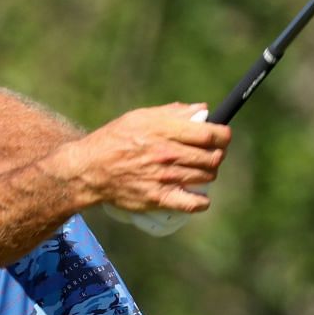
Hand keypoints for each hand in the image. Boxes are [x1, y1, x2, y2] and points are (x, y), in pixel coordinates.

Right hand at [55, 103, 229, 212]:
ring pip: (207, 177)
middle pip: (213, 157)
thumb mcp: (140, 117)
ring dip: (209, 173)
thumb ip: (173, 113)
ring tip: (199, 170)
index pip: (210, 134)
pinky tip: (198, 195)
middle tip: (210, 153)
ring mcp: (165, 178)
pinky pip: (193, 204)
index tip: (223, 136)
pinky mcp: (159, 198)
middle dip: (217, 154)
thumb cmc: (115, 139)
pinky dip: (202, 201)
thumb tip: (202, 110)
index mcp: (164, 130)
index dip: (223, 135)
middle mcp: (167, 154)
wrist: (90, 169)